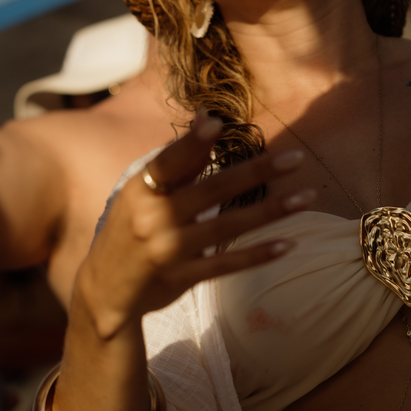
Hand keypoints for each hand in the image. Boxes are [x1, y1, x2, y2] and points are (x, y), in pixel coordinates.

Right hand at [76, 114, 312, 335]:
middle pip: (212, 190)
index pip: (169, 162)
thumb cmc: (129, 228)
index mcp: (140, 190)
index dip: (191, 143)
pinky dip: (257, 255)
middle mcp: (153, 218)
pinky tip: (288, 244)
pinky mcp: (182, 278)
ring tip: (307, 197)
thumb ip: (179, 161)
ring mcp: (168, 250)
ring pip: (227, 227)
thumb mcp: (142, 193)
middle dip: (257, 172)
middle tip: (296, 158)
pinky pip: (226, 265)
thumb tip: (208, 119)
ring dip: (271, 212)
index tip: (218, 124)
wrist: (103, 291)